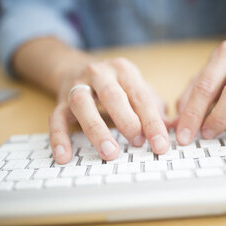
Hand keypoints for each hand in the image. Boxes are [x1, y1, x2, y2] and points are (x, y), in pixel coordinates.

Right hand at [49, 57, 169, 163]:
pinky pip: (55, 119)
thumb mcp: (138, 88)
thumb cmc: (116, 85)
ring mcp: (77, 86)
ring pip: (83, 105)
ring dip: (97, 130)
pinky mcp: (60, 101)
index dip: (152, 121)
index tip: (160, 143)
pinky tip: (64, 156)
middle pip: (113, 96)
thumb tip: (169, 128)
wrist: (78, 69)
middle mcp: (100, 74)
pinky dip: (59, 138)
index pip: (141, 96)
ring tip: (110, 153)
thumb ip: (154, 106)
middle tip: (138, 143)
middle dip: (127, 121)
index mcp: (124, 71)